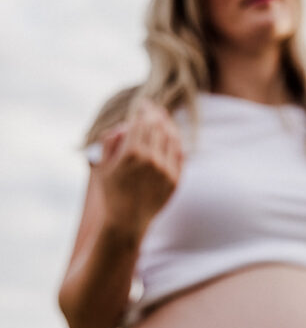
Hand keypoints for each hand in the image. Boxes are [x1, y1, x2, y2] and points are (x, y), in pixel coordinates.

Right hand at [93, 99, 182, 236]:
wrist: (127, 222)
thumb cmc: (111, 193)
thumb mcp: (102, 166)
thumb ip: (110, 142)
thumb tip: (125, 126)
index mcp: (131, 153)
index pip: (143, 121)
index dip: (144, 109)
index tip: (143, 104)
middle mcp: (151, 160)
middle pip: (159, 126)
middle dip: (156, 115)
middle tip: (154, 110)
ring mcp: (165, 171)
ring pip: (172, 138)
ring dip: (168, 126)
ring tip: (163, 121)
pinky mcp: (175, 180)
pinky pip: (179, 154)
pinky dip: (176, 142)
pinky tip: (171, 137)